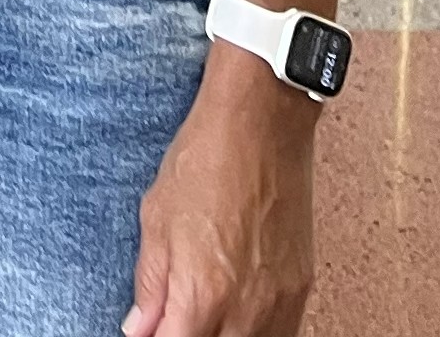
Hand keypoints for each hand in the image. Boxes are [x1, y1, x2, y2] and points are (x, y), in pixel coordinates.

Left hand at [126, 51, 317, 336]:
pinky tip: (235, 315)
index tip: (148, 330)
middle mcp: (246, 309)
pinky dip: (254, 332)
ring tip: (203, 309)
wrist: (261, 124)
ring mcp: (279, 303)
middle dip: (189, 334)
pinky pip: (281, 334)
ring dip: (222, 335)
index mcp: (203, 293)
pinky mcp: (301, 289)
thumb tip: (138, 327)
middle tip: (175, 315)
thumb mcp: (157, 217)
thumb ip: (149, 283)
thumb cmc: (205, 158)